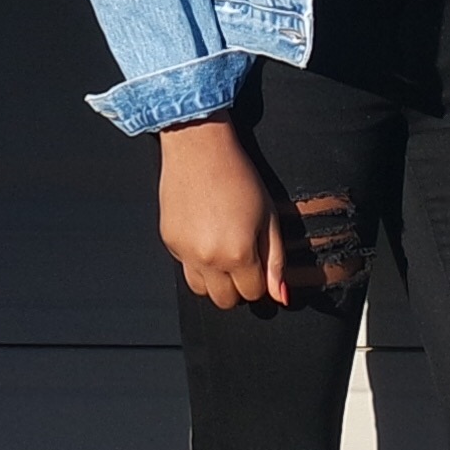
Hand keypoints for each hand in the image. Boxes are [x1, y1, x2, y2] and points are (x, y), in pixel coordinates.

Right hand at [157, 121, 292, 310]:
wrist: (199, 148)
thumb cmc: (239, 177)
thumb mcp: (269, 217)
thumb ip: (275, 260)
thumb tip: (280, 296)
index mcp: (239, 255)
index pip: (252, 294)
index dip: (260, 281)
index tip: (259, 263)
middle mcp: (209, 260)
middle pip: (225, 301)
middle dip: (237, 287)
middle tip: (242, 259)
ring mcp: (185, 253)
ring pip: (201, 291)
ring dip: (214, 280)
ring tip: (221, 251)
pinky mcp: (169, 242)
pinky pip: (184, 267)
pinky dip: (196, 260)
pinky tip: (204, 234)